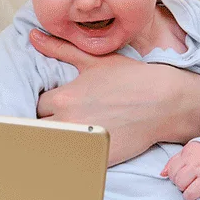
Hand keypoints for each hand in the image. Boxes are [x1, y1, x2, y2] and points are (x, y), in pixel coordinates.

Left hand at [31, 30, 199, 164]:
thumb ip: (60, 49)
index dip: (42, 106)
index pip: (36, 105)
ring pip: (50, 146)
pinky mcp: (96, 158)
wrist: (166, 103)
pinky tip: (77, 151)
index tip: (51, 106)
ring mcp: (82, 142)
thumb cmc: (132, 79)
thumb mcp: (95, 60)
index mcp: (64, 98)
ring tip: (63, 137)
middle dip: (44, 124)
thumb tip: (33, 36)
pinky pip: (71, 163)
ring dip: (53, 141)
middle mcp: (69, 121)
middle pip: (38, 128)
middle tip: (56, 121)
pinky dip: (70, 157)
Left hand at [161, 141, 199, 199]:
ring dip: (189, 195)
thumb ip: (174, 162)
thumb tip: (162, 174)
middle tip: (187, 183)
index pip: (172, 172)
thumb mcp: (187, 151)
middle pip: (180, 183)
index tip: (180, 175)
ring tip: (194, 190)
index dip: (173, 176)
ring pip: (190, 194)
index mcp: (189, 157)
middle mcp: (199, 167)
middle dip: (181, 185)